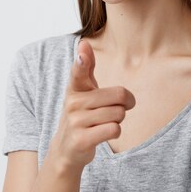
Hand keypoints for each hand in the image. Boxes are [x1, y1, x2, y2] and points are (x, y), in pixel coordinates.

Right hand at [49, 38, 135, 170]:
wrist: (66, 150)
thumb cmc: (81, 115)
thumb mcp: (81, 90)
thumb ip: (85, 66)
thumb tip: (83, 41)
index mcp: (74, 88)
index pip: (78, 72)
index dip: (82, 61)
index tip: (82, 53)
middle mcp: (72, 103)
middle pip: (119, 96)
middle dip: (125, 104)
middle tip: (116, 109)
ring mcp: (75, 122)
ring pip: (118, 114)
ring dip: (118, 120)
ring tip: (104, 122)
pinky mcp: (81, 140)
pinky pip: (114, 130)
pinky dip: (115, 132)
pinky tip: (103, 133)